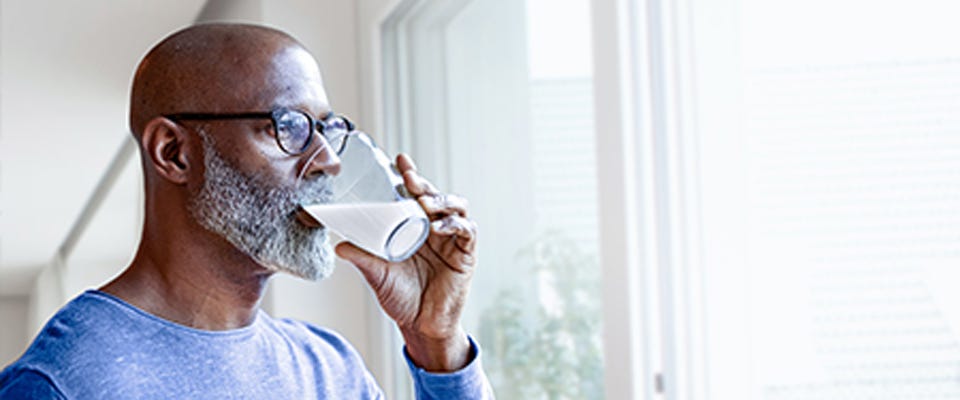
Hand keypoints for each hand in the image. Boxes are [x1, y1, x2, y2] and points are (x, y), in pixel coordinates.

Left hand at [335, 153, 477, 371]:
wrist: (420, 326)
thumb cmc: (401, 297)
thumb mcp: (376, 273)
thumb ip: (361, 257)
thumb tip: (338, 243)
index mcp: (416, 227)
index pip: (415, 194)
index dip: (410, 175)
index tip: (399, 160)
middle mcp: (436, 229)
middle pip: (435, 195)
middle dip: (424, 183)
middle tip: (409, 178)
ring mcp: (452, 240)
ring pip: (457, 207)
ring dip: (442, 199)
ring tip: (425, 202)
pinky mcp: (466, 254)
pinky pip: (467, 231)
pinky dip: (455, 224)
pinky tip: (439, 226)